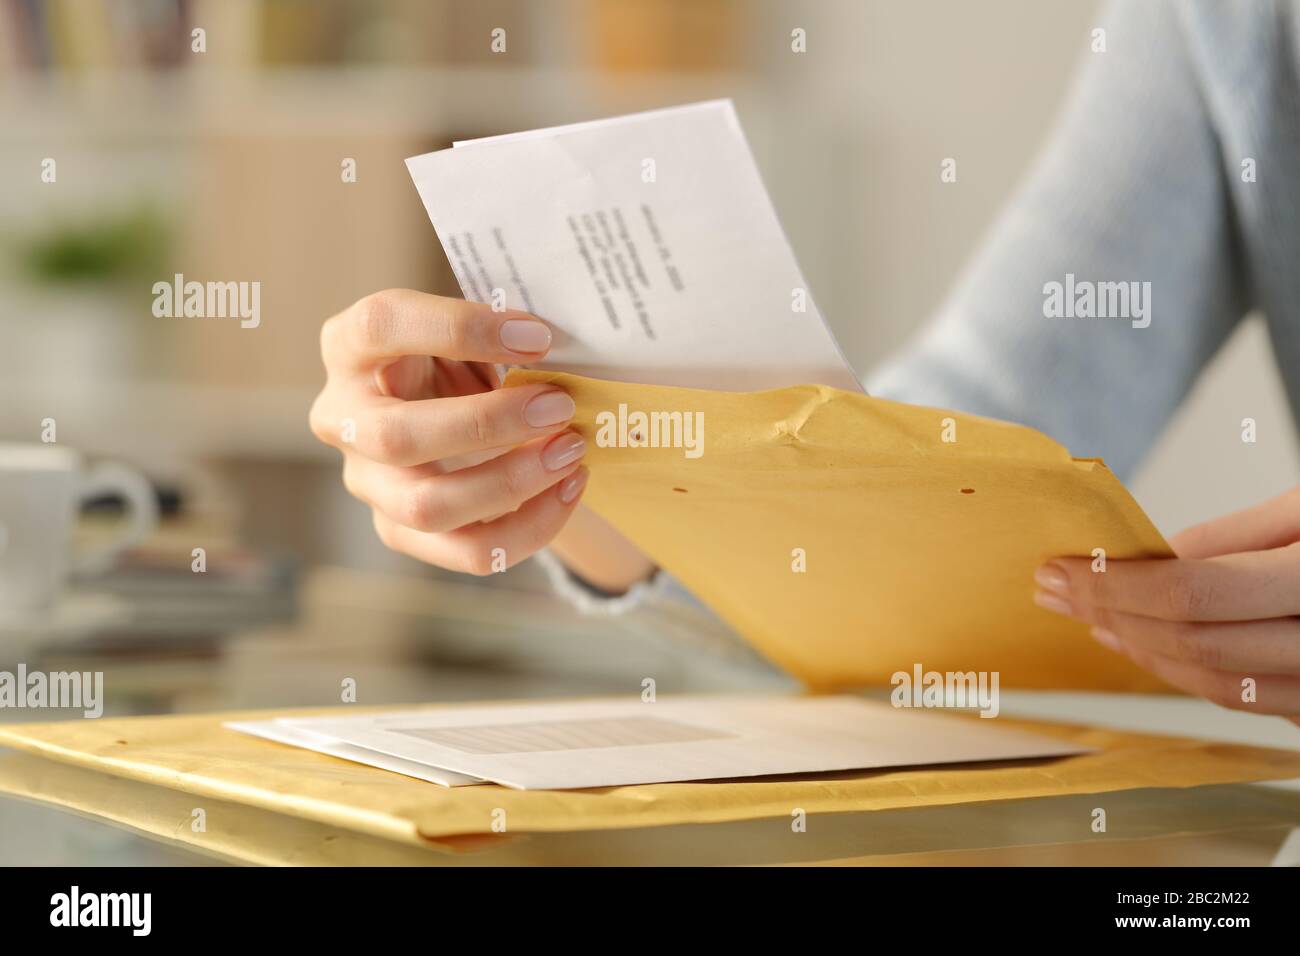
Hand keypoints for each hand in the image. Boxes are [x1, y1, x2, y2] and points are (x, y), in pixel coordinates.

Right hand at [309, 290, 587, 573]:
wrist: (455, 412)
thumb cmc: (463, 356)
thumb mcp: (469, 330)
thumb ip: (498, 333)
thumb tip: (553, 351)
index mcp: (351, 345)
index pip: (381, 325)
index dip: (458, 329)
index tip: (536, 337)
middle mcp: (342, 417)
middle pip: (396, 437)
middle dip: (489, 424)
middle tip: (560, 406)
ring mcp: (367, 482)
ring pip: (428, 507)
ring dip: (512, 482)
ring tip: (571, 452)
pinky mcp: (400, 532)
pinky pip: (468, 550)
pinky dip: (530, 525)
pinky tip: (569, 489)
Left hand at [1033, 487, 1299, 721]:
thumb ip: (1234, 535)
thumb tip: (1154, 557)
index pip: (1190, 593)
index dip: (1114, 585)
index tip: (1062, 570)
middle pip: (1193, 643)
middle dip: (1111, 615)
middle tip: (1057, 592)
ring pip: (1214, 683)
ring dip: (1141, 651)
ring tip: (1093, 621)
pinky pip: (1244, 697)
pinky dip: (1188, 672)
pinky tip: (1149, 648)